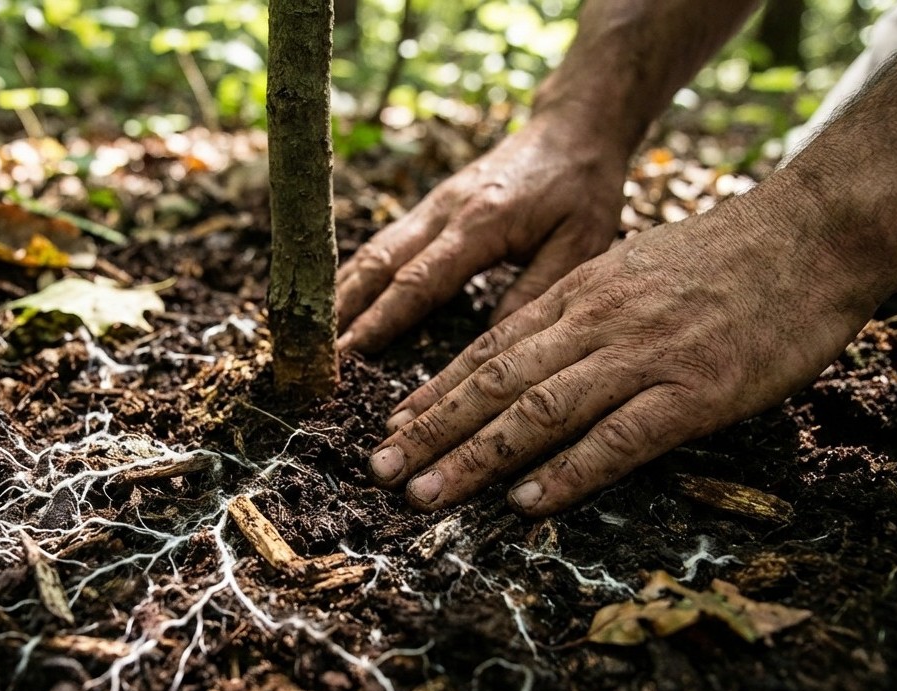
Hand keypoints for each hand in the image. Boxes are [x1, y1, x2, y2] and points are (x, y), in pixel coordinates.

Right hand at [335, 114, 625, 352]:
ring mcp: (433, 206)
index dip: (380, 320)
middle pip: (379, 266)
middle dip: (343, 313)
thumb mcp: (580, 243)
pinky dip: (356, 276)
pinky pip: (384, 245)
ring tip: (313, 336)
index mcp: (480, 224)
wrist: (573, 128)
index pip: (418, 281)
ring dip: (340, 295)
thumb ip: (535, 291)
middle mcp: (444, 212)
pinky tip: (339, 302)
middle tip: (315, 356)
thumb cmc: (583, 187)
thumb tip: (492, 346)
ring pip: (373, 253)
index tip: (349, 354)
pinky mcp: (431, 207)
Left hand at [364, 192, 878, 515]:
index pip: (488, 349)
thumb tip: (535, 356)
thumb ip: (583, 311)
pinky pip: (616, 439)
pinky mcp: (692, 392)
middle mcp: (595, 323)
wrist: (810, 235)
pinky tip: (525, 503)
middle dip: (430, 431)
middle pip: (494, 382)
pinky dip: (566, 473)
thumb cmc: (724, 258)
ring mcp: (642, 357)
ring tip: (425, 495)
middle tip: (379, 471)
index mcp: (578, 293)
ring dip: (474, 458)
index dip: (434, 393)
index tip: (392, 427)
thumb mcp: (633, 268)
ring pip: (538, 412)